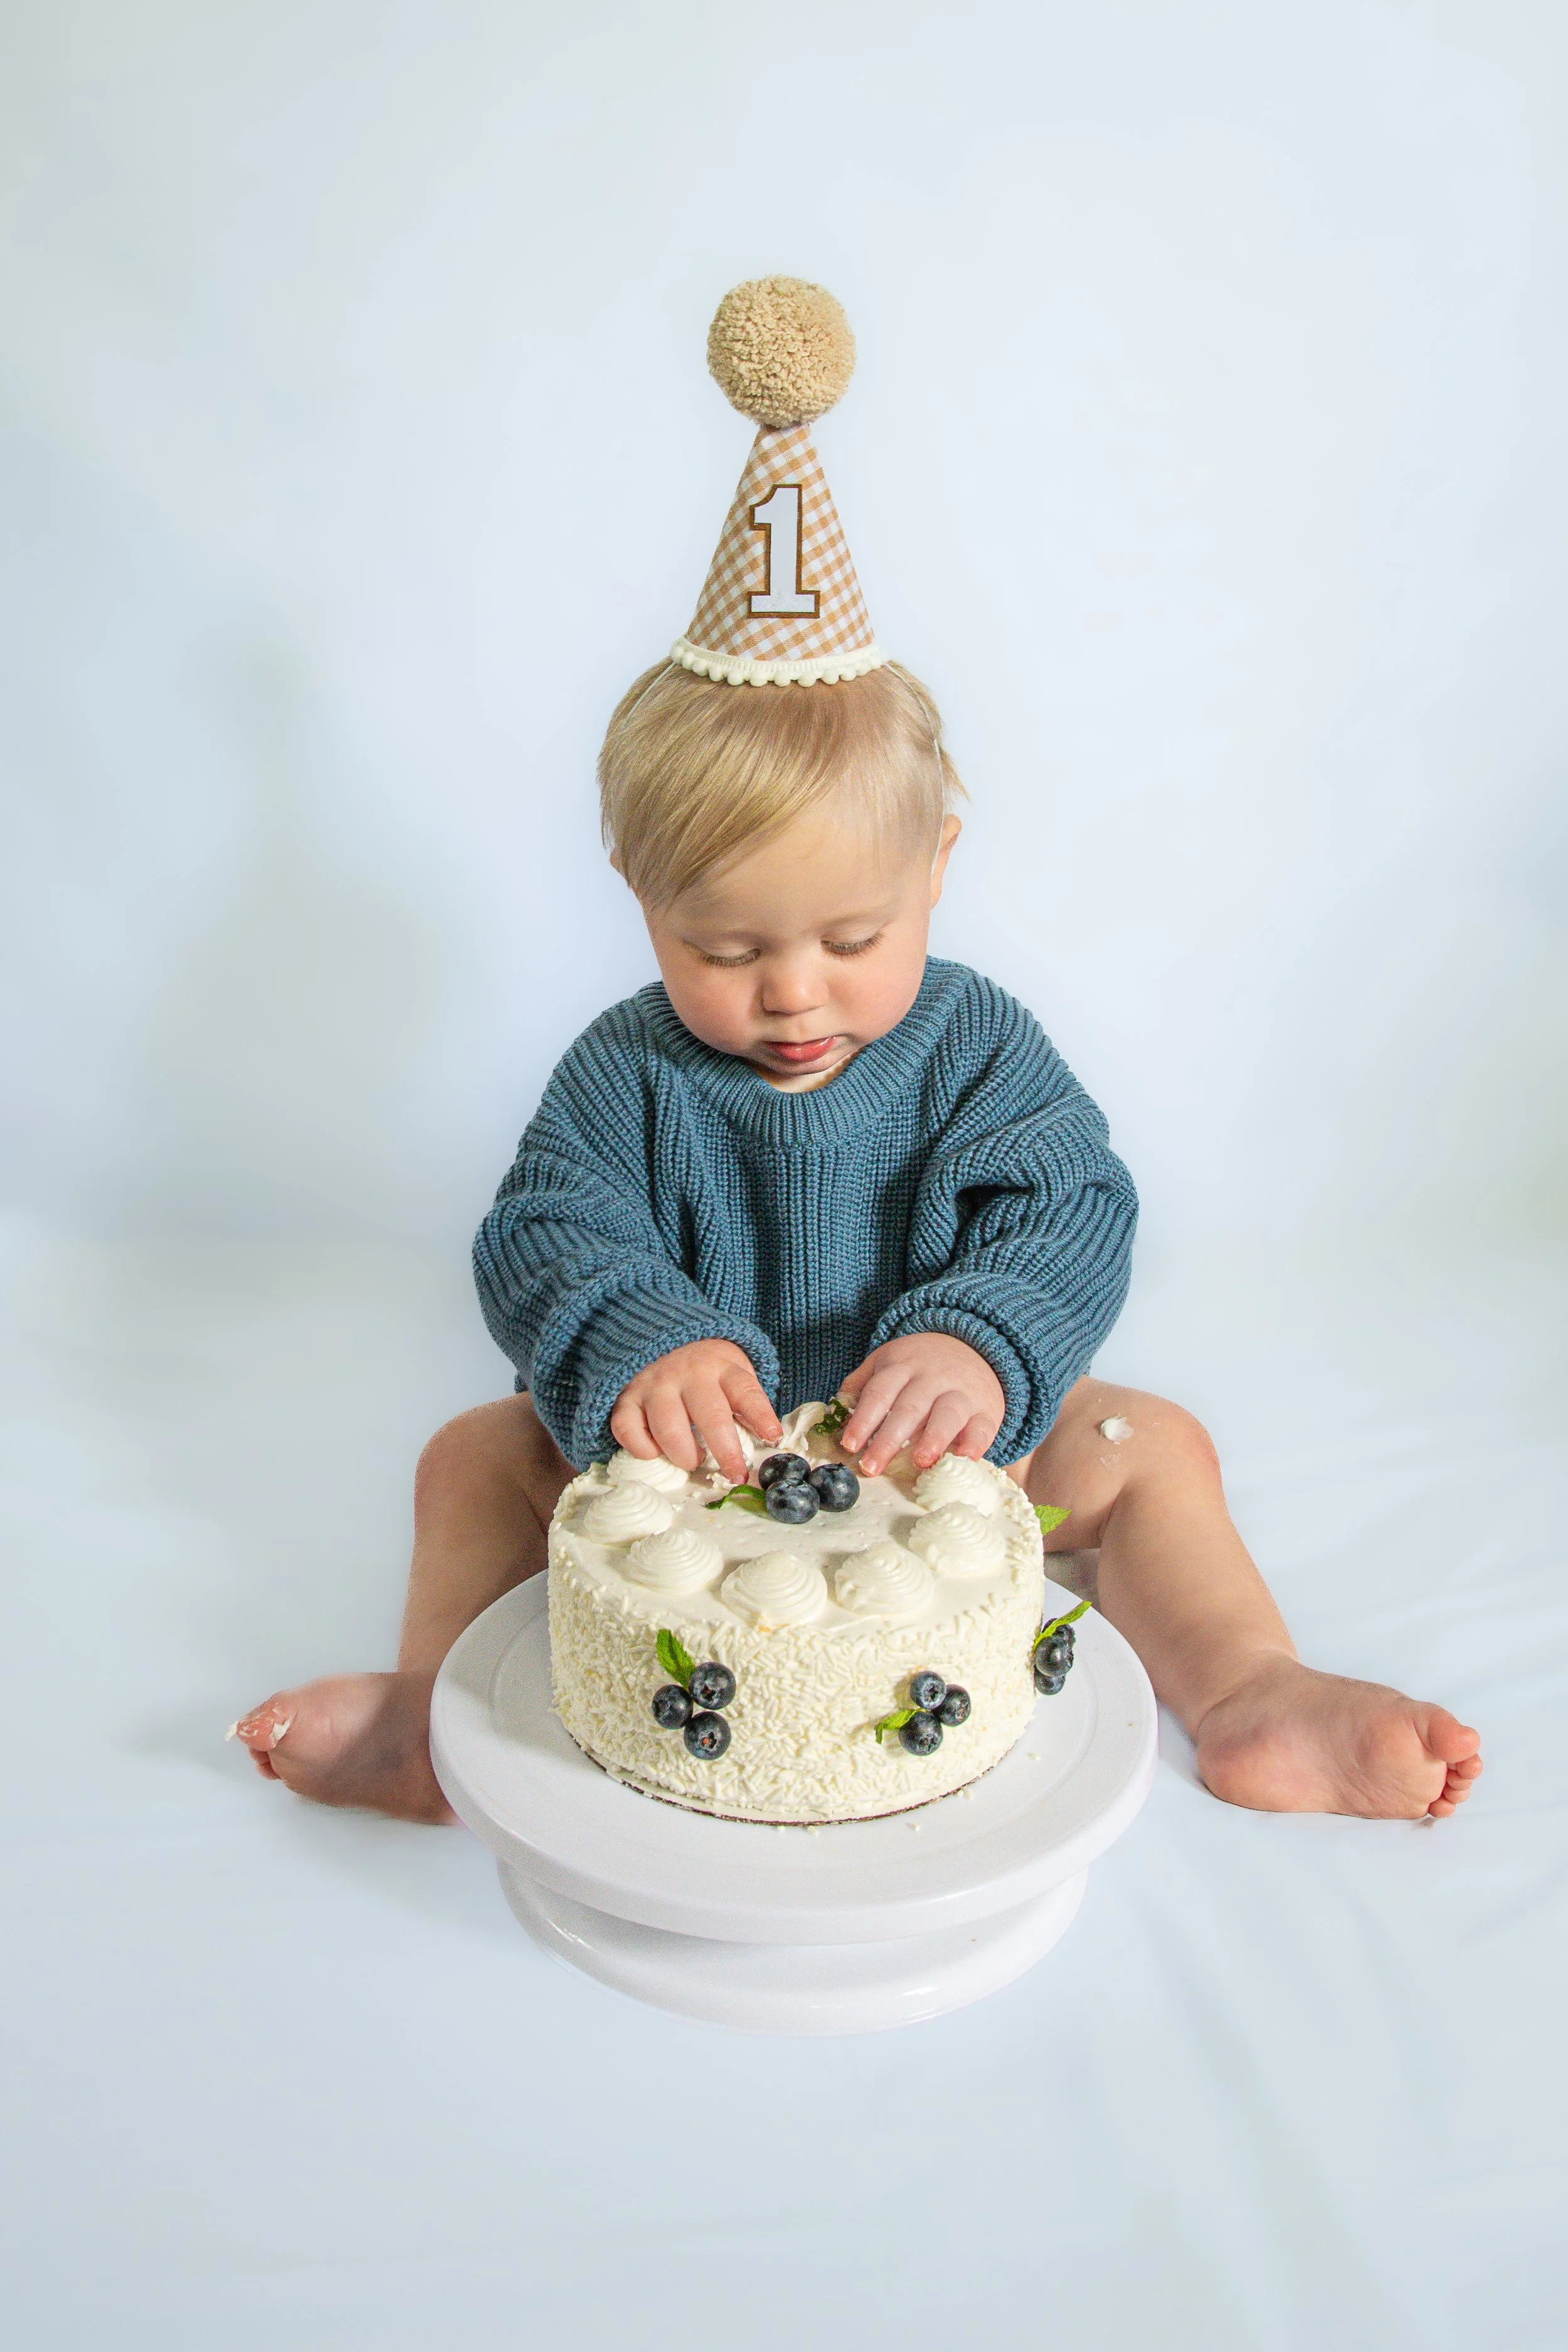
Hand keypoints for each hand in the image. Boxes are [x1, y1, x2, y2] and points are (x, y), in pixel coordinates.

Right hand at [611, 1339, 779, 1482]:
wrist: (662, 1341)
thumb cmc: (706, 1372)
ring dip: (683, 1453)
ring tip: (692, 1460)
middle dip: (725, 1451)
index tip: (773, 1438)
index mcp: (722, 1368)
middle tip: (734, 1474)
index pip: (745, 1392)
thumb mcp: (732, 1376)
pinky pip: (628, 1429)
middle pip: (710, 1414)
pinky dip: (642, 1448)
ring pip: (668, 1426)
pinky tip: (655, 1452)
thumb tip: (767, 1444)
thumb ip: (745, 1406)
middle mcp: (689, 1373)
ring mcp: (655, 1384)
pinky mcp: (627, 1397)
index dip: (761, 1416)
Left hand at [838, 1332, 1004, 1476]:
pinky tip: (964, 1459)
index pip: (879, 1392)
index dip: (863, 1419)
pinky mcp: (986, 1409)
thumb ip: (862, 1382)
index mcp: (902, 1366)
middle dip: (888, 1439)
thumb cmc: (922, 1364)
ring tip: (920, 1461)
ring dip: (934, 1437)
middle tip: (871, 1466)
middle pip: (909, 1408)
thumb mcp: (890, 1359)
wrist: (976, 1346)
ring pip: (947, 1413)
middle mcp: (932, 1378)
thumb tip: (834, 1409)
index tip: (849, 1444)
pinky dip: (975, 1443)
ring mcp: (961, 1393)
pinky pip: (982, 1427)